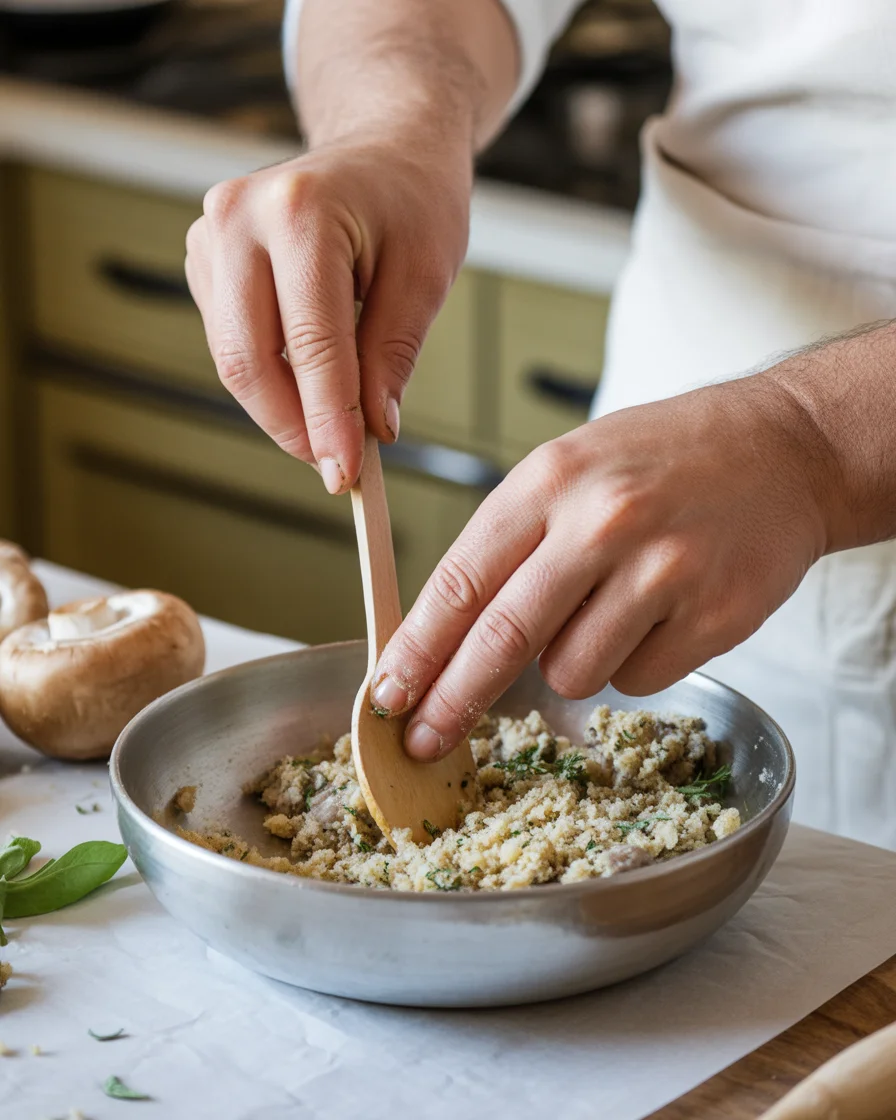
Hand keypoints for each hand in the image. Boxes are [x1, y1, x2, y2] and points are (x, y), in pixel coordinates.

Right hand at [185, 136, 471, 491]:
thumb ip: (392, 356)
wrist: (384, 149)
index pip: (311, 342)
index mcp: (301, 210)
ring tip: (332, 429)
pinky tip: (307, 387)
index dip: (328, 419)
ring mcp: (211, 235)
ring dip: (281, 409)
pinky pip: (230, 343)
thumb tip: (370, 430)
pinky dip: (268, 380)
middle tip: (336, 468)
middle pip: (249, 358)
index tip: (344, 473)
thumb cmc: (412, 202)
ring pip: (234, 359)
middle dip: (294, 426)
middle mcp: (239, 217)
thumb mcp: (425, 277)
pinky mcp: (205, 258)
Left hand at [371, 376, 836, 759]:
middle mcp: (603, 524)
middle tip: (422, 740)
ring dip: (570, 663)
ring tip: (610, 607)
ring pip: (571, 672)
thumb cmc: (663, 459)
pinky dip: (633, 663)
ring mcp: (663, 572)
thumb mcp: (570, 467)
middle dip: (453, 700)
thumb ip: (510, 541)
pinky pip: (637, 680)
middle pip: (502, 639)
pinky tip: (659, 613)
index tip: (386, 694)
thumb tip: (446, 635)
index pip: (461, 582)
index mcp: (551, 481)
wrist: (785, 448)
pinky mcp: (714, 617)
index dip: (416, 650)